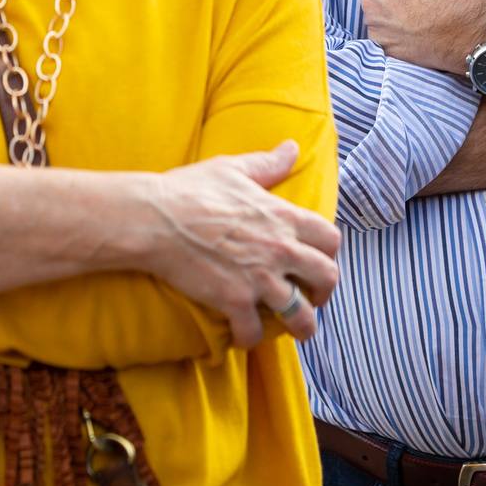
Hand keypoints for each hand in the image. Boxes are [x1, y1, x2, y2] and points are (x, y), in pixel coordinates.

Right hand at [136, 140, 341, 347]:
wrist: (154, 218)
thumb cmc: (190, 189)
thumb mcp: (234, 169)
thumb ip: (268, 164)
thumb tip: (291, 148)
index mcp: (284, 217)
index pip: (330, 239)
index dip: (329, 252)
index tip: (318, 259)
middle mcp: (280, 250)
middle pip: (327, 278)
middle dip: (324, 292)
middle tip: (312, 297)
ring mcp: (259, 279)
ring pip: (301, 316)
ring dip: (301, 326)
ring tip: (295, 331)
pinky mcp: (234, 300)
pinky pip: (254, 332)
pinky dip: (250, 337)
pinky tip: (243, 334)